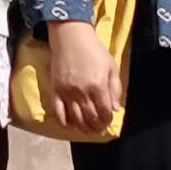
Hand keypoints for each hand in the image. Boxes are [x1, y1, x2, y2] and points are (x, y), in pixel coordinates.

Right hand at [42, 20, 125, 140]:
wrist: (71, 37)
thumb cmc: (94, 50)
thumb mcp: (111, 66)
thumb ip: (115, 88)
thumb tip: (115, 108)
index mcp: (98, 86)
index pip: (104, 112)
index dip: (107, 120)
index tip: (108, 122)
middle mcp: (82, 92)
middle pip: (90, 118)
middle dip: (96, 127)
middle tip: (99, 130)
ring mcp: (67, 93)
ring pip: (75, 118)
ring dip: (83, 128)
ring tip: (88, 132)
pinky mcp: (55, 91)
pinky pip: (58, 112)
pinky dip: (64, 122)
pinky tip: (69, 126)